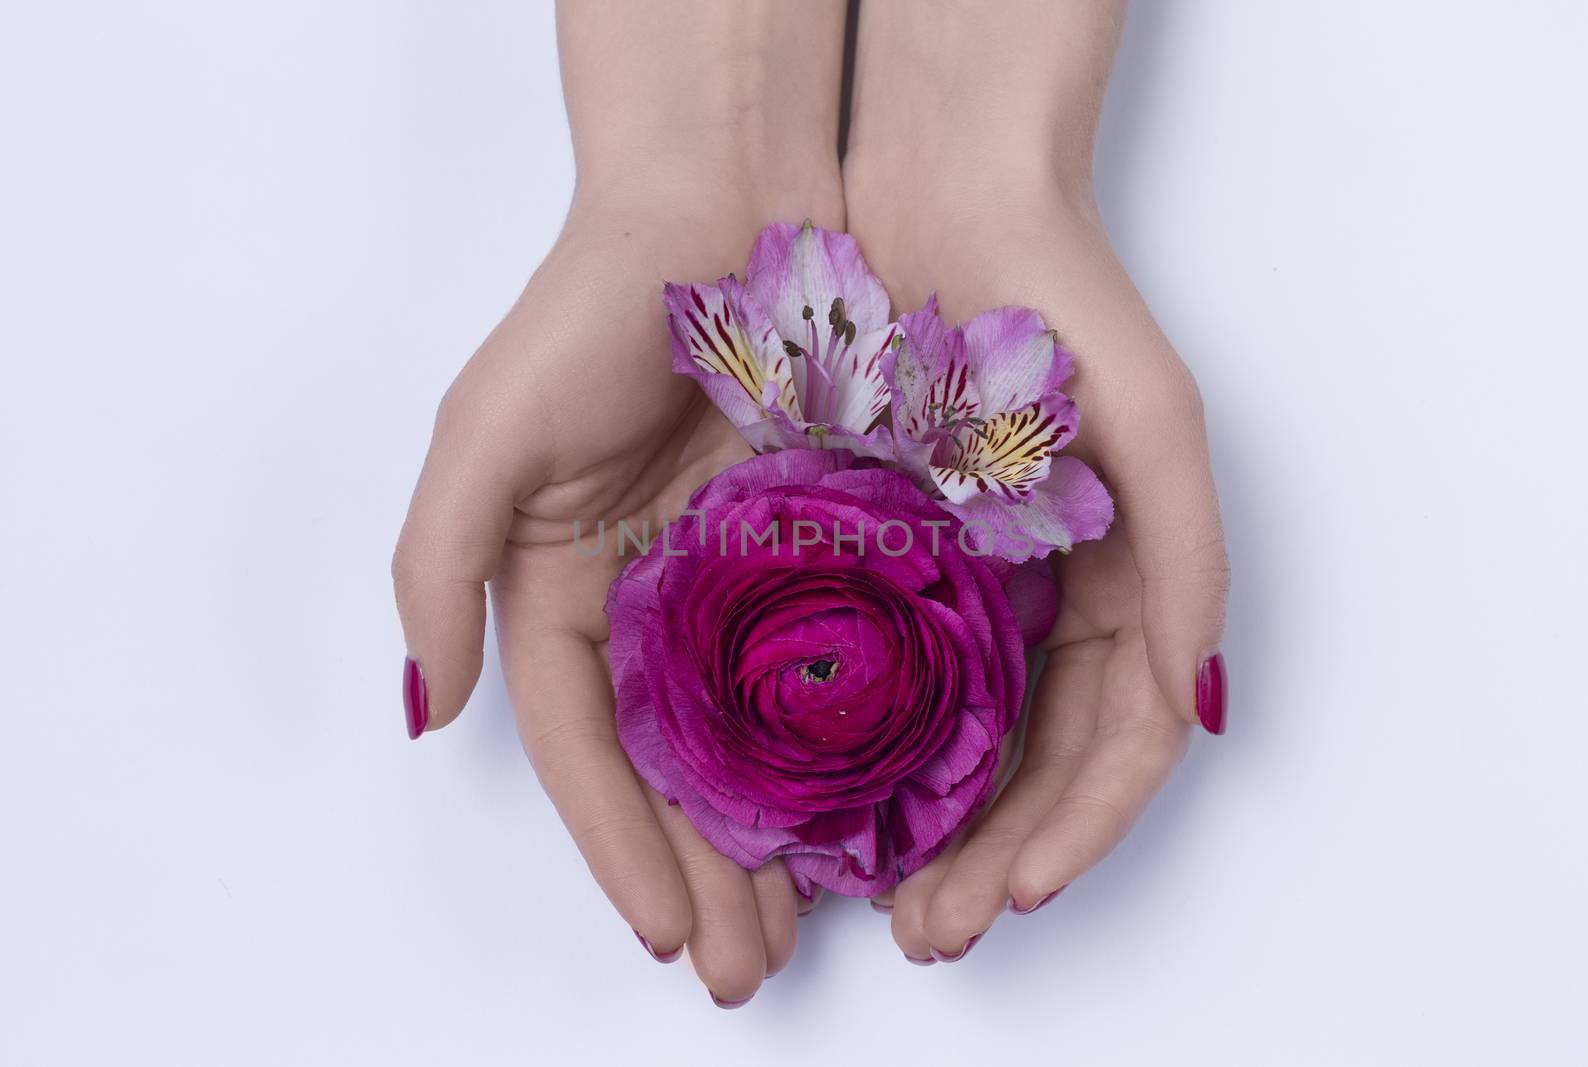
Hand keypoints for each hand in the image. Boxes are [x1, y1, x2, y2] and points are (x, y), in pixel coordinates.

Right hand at [393, 197, 837, 1001]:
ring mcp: (743, 579)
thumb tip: (431, 708)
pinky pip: (841, 666)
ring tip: (805, 932)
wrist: (729, 199)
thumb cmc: (595, 307)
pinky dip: (847, 744)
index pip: (583, 748)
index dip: (618, 845)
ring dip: (775, 837)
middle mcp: (652, 599)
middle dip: (704, 873)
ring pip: (760, 738)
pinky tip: (874, 813)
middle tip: (748, 969)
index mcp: (563, 587)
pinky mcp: (827, 544)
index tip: (667, 929)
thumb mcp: (486, 433)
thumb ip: (440, 567)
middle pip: (675, 768)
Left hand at [844, 179, 1229, 961]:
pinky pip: (887, 680)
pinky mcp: (887, 560)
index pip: (1117, 743)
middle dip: (995, 859)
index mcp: (1126, 585)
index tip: (1015, 892)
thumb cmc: (1061, 305)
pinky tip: (835, 807)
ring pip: (960, 744)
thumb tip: (1194, 700)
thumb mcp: (1158, 425)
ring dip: (935, 833)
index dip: (1078, 829)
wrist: (942, 202)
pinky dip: (877, 755)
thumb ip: (1186, 563)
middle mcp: (1051, 602)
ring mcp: (970, 588)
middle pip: (1036, 767)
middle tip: (933, 935)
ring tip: (884, 909)